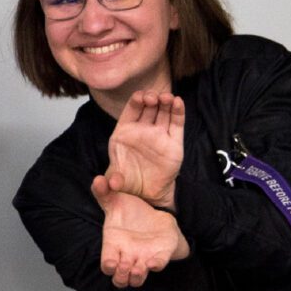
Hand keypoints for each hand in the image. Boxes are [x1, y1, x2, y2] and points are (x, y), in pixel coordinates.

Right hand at [94, 175, 187, 287]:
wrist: (157, 217)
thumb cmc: (131, 212)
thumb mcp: (116, 200)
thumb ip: (104, 192)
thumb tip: (97, 179)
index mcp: (114, 246)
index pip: (106, 265)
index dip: (108, 267)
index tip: (112, 262)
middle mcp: (127, 256)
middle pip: (120, 278)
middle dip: (122, 277)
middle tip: (125, 266)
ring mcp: (143, 258)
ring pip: (137, 279)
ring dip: (136, 277)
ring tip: (139, 268)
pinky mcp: (160, 256)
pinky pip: (158, 265)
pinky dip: (156, 265)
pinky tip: (154, 261)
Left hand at [103, 89, 185, 207]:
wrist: (147, 193)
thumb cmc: (128, 181)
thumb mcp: (116, 182)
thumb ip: (112, 182)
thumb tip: (112, 185)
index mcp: (124, 133)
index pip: (130, 111)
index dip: (135, 102)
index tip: (139, 97)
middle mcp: (142, 130)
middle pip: (148, 107)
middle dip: (151, 98)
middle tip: (153, 97)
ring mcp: (159, 135)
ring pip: (163, 112)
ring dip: (165, 102)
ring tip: (167, 97)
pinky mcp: (174, 143)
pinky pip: (177, 124)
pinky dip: (178, 112)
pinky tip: (178, 102)